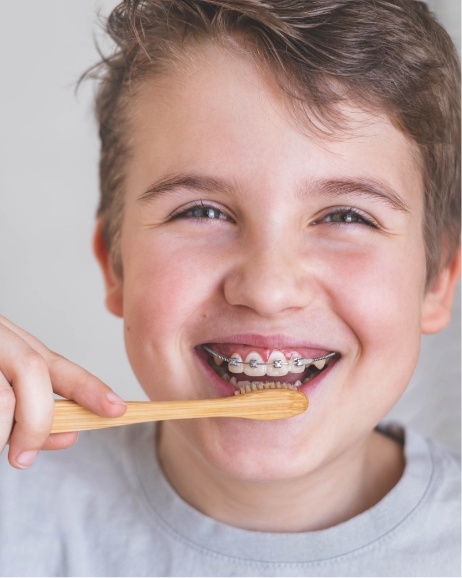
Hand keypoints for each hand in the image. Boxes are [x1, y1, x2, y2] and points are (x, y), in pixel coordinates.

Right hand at [0, 315, 125, 468]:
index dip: (89, 387)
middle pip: (35, 371)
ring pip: (5, 398)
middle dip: (39, 421)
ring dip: (2, 433)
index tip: (118, 409)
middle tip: (23, 457)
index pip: (55, 365)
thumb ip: (30, 409)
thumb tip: (69, 435)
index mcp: (10, 345)